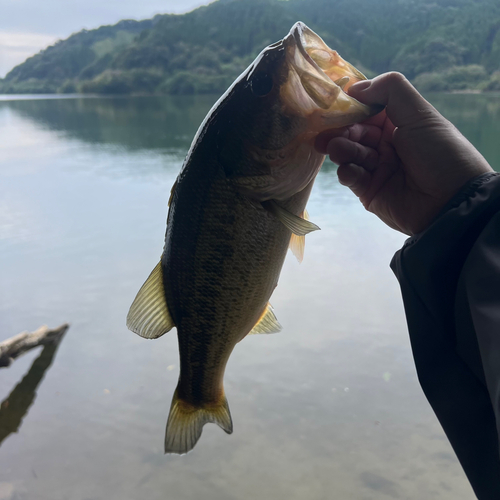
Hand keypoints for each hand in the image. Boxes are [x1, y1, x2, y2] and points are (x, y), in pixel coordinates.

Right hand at [315, 72, 492, 234]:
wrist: (451, 200)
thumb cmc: (439, 151)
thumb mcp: (420, 113)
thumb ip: (389, 89)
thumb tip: (353, 87)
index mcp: (399, 122)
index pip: (366, 109)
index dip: (350, 107)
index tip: (332, 106)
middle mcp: (386, 143)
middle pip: (353, 131)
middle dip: (340, 130)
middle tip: (325, 133)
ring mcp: (376, 168)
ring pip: (349, 153)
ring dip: (341, 149)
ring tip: (336, 150)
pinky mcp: (369, 191)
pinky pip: (351, 177)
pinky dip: (347, 171)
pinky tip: (350, 171)